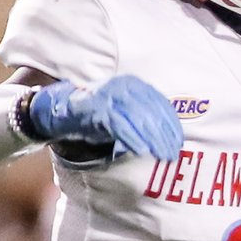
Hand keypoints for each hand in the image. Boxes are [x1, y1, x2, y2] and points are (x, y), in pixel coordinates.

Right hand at [23, 75, 183, 160]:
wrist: (62, 110)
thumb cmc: (99, 114)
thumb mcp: (126, 112)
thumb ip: (145, 118)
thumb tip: (170, 137)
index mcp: (134, 85)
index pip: (160, 105)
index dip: (172, 126)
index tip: (178, 142)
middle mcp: (123, 86)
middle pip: (152, 113)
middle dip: (164, 136)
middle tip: (172, 155)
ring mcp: (109, 95)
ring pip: (138, 119)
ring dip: (153, 140)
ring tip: (162, 156)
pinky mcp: (96, 107)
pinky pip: (120, 124)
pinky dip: (132, 138)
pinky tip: (142, 151)